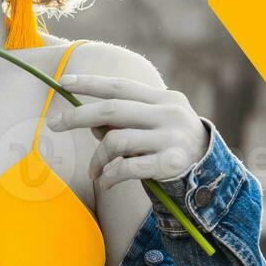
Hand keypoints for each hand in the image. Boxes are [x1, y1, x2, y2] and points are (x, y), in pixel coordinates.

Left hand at [46, 74, 210, 191]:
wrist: (212, 173)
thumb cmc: (172, 145)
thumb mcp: (154, 124)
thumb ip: (125, 119)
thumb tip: (89, 121)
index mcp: (164, 98)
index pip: (119, 87)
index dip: (90, 83)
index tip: (63, 83)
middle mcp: (169, 114)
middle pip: (111, 110)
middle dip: (77, 116)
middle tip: (53, 124)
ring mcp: (170, 138)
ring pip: (116, 141)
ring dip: (97, 159)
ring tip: (95, 171)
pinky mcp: (170, 164)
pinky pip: (126, 168)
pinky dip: (109, 175)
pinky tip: (105, 182)